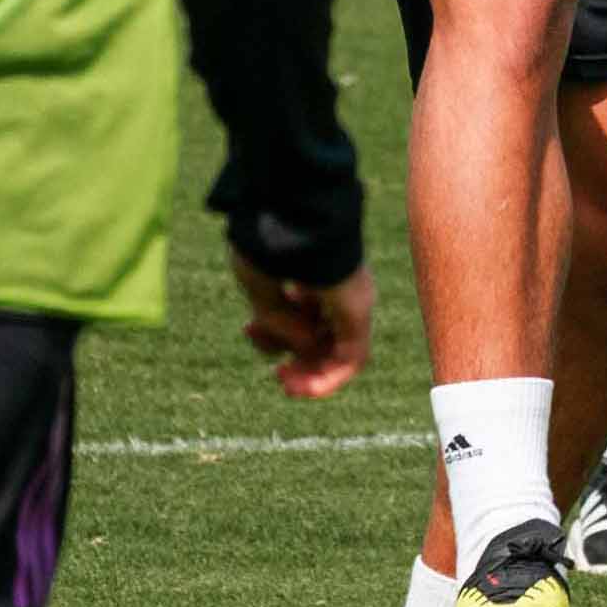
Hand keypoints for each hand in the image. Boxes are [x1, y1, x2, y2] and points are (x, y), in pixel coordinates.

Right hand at [237, 256, 374, 399]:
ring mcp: (349, 302)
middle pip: (318, 335)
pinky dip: (328, 379)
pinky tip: (302, 388)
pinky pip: (350, 359)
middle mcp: (335, 289)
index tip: (248, 329)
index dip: (272, 330)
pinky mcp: (357, 313)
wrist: (292, 217)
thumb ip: (277, 325)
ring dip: (310, 374)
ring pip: (335, 351)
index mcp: (309, 273)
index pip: (299, 313)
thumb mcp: (259, 287)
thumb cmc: (270, 243)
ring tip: (284, 381)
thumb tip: (300, 353)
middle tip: (274, 371)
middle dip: (291, 355)